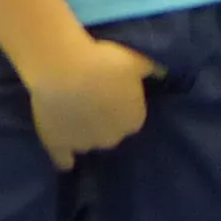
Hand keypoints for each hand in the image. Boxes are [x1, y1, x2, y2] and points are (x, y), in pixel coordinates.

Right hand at [27, 34, 159, 167]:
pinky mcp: (57, 146)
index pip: (132, 117)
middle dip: (104, 120)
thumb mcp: (136, 61)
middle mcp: (111, 139)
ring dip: (84, 132)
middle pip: (110, 132)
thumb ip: (151, 69)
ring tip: (72, 113)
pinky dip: (64, 157)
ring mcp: (84, 145)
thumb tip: (162, 73)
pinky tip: (63, 152)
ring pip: (88, 142)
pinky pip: (63, 160)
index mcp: (133, 121)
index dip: (123, 104)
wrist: (64, 71)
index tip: (114, 91)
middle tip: (92, 97)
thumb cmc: (104, 63)